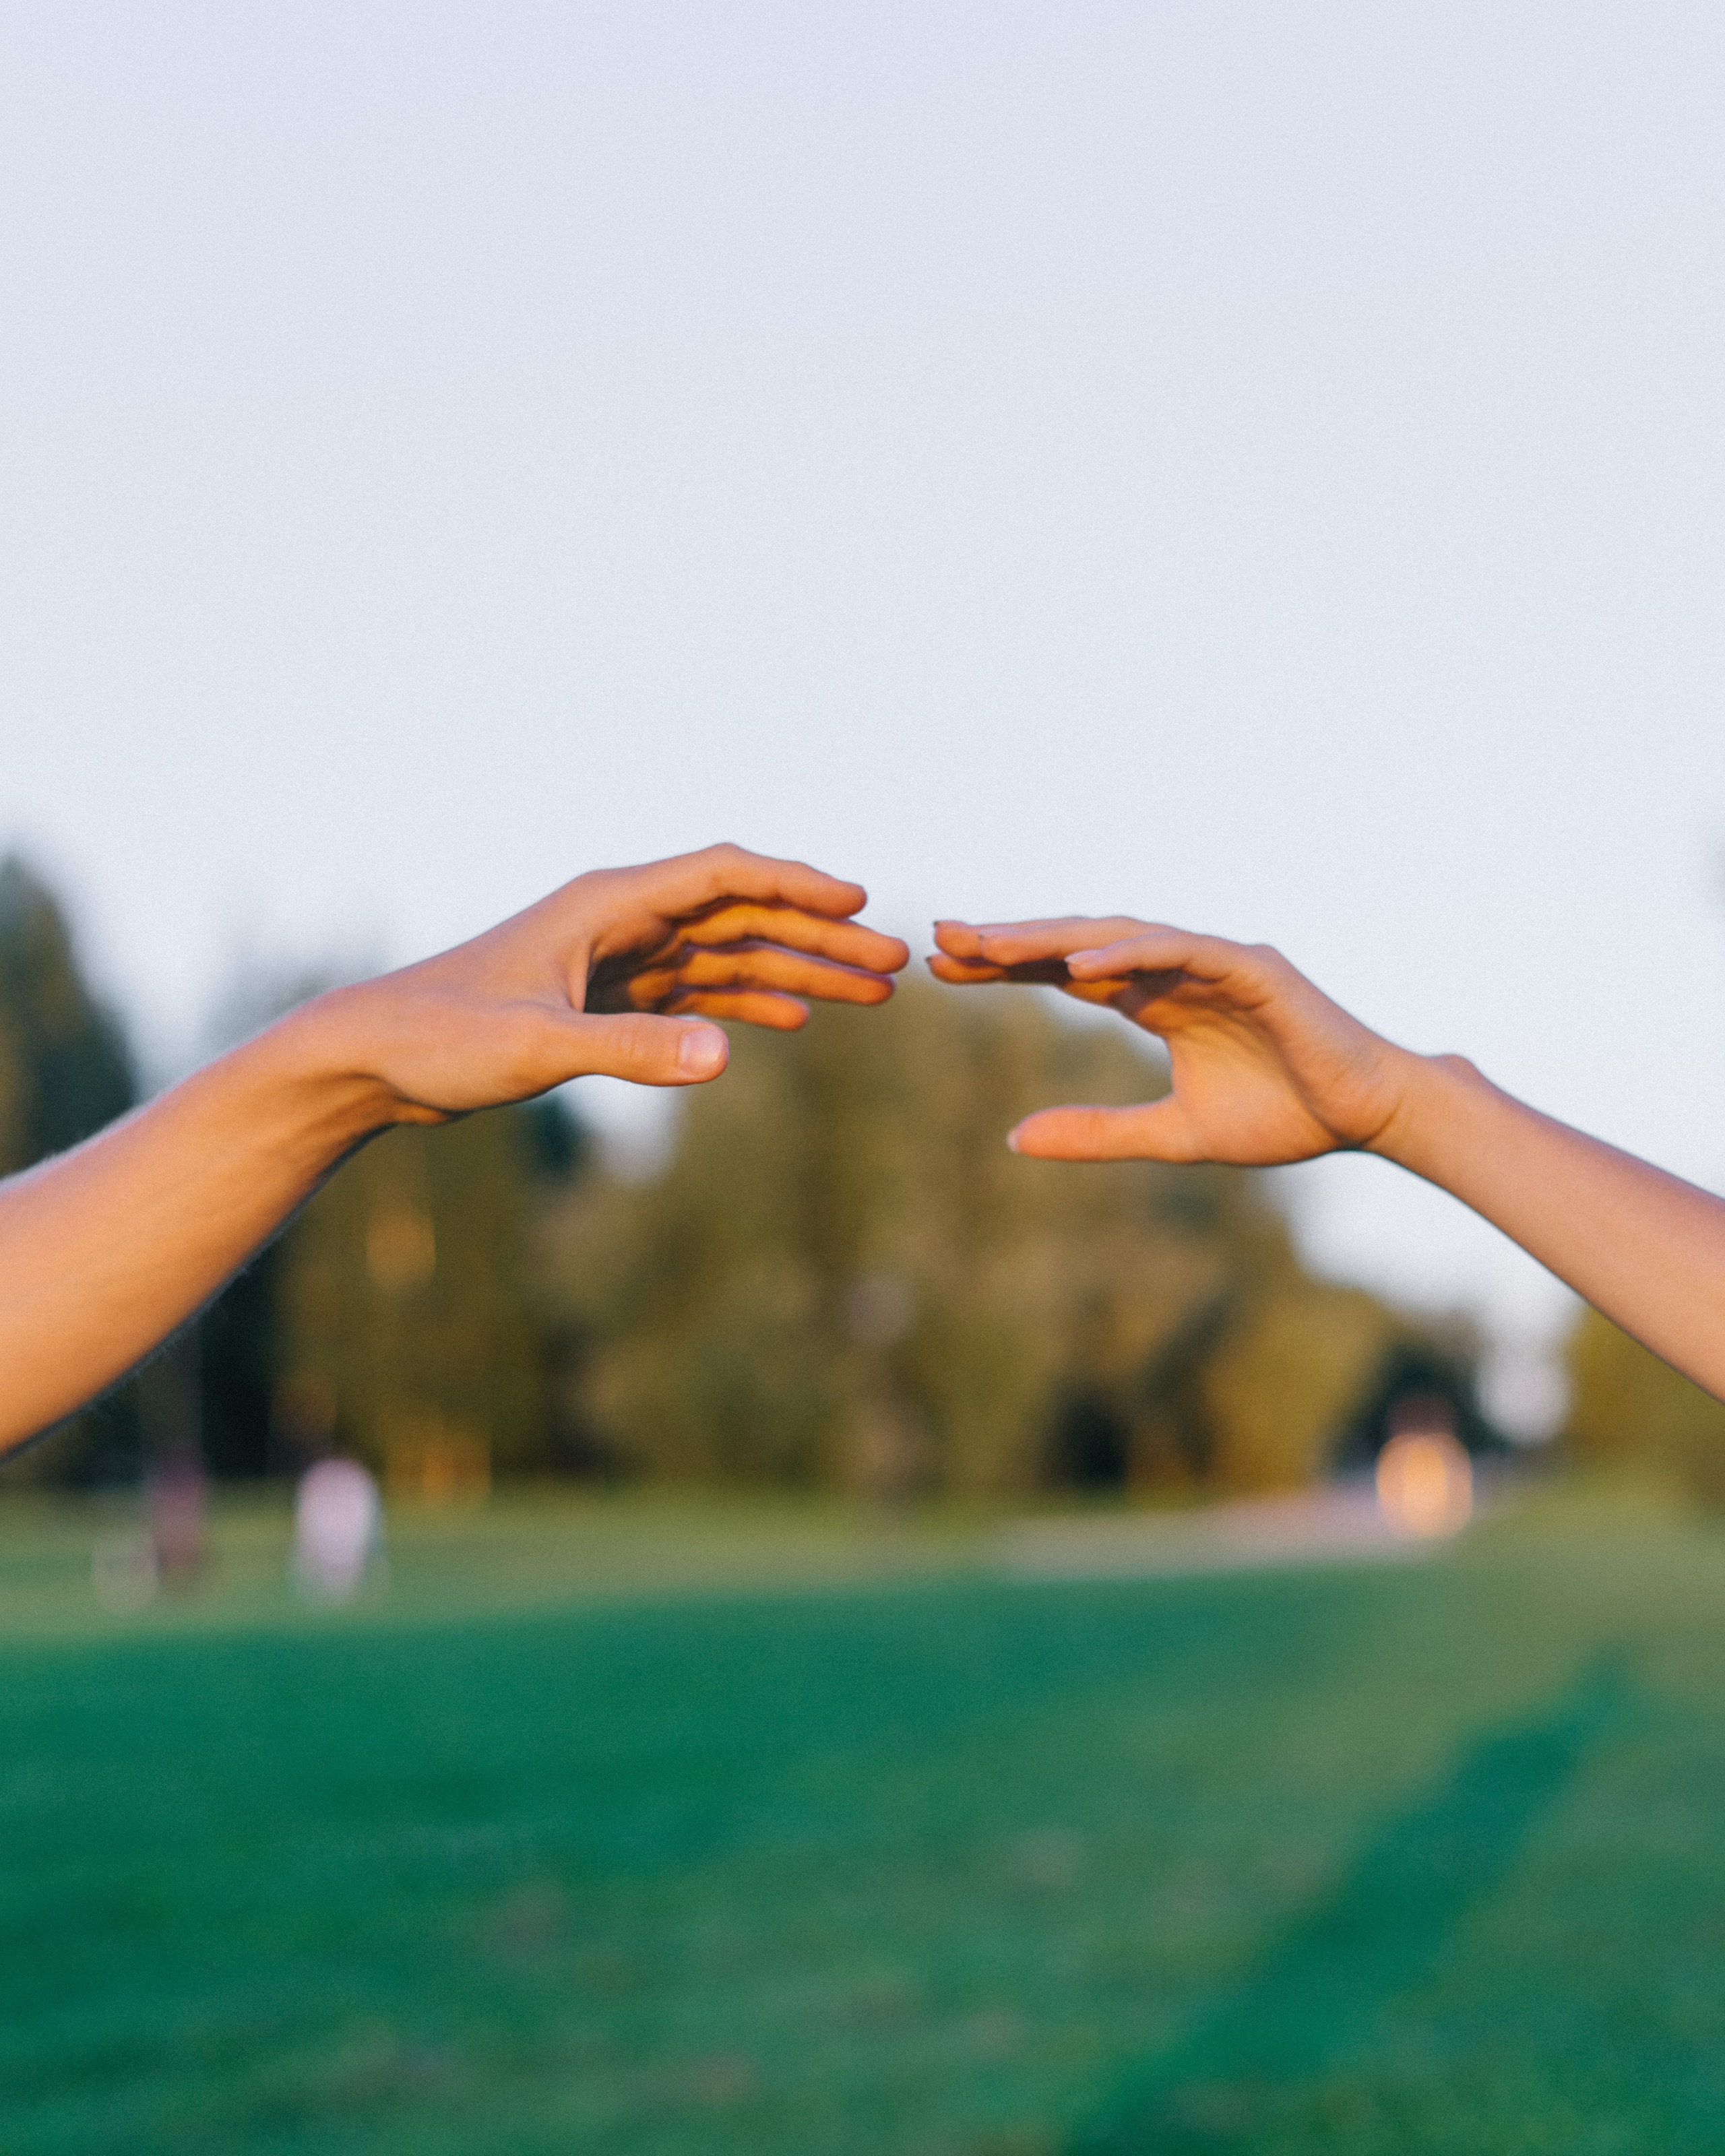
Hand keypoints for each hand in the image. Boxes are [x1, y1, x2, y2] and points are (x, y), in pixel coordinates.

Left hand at [319, 844, 908, 1122]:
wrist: (370, 1058)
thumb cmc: (439, 1039)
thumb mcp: (537, 1047)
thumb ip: (631, 1050)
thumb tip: (725, 1054)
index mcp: (606, 904)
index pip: (723, 876)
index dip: (796, 886)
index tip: (861, 904)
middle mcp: (619, 920)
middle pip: (742, 915)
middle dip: (820, 937)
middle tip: (895, 968)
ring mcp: (616, 959)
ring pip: (727, 954)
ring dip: (797, 971)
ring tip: (871, 996)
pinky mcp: (604, 1000)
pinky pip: (697, 991)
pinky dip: (749, 1001)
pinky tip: (796, 1018)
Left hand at [928, 916, 1409, 1163]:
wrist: (1364, 1117)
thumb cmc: (1282, 1118)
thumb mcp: (1172, 1134)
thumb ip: (1099, 1132)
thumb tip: (1013, 1139)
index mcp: (1157, 1000)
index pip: (1065, 974)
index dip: (1006, 969)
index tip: (941, 970)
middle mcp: (1177, 969)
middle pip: (1077, 945)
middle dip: (1011, 941)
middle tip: (941, 938)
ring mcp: (1214, 961)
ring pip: (1120, 937)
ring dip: (1054, 939)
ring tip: (990, 945)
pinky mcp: (1252, 967)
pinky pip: (1182, 951)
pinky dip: (1131, 952)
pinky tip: (1079, 964)